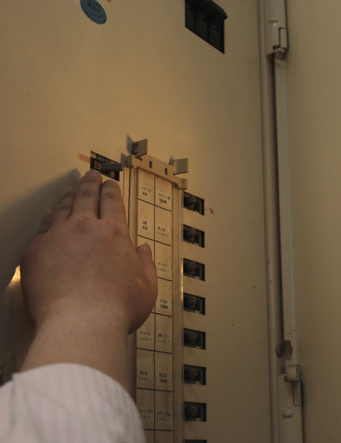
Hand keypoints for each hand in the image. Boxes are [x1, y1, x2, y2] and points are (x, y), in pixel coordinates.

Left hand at [20, 170, 156, 333]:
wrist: (81, 322)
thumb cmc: (117, 308)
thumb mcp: (147, 285)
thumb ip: (145, 264)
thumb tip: (142, 251)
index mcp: (114, 233)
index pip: (112, 202)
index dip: (111, 190)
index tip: (110, 183)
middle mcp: (85, 228)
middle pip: (86, 197)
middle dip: (90, 184)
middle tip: (90, 175)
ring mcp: (58, 237)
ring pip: (63, 208)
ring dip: (69, 196)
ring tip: (71, 190)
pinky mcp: (36, 252)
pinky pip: (43, 226)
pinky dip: (49, 215)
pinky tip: (50, 214)